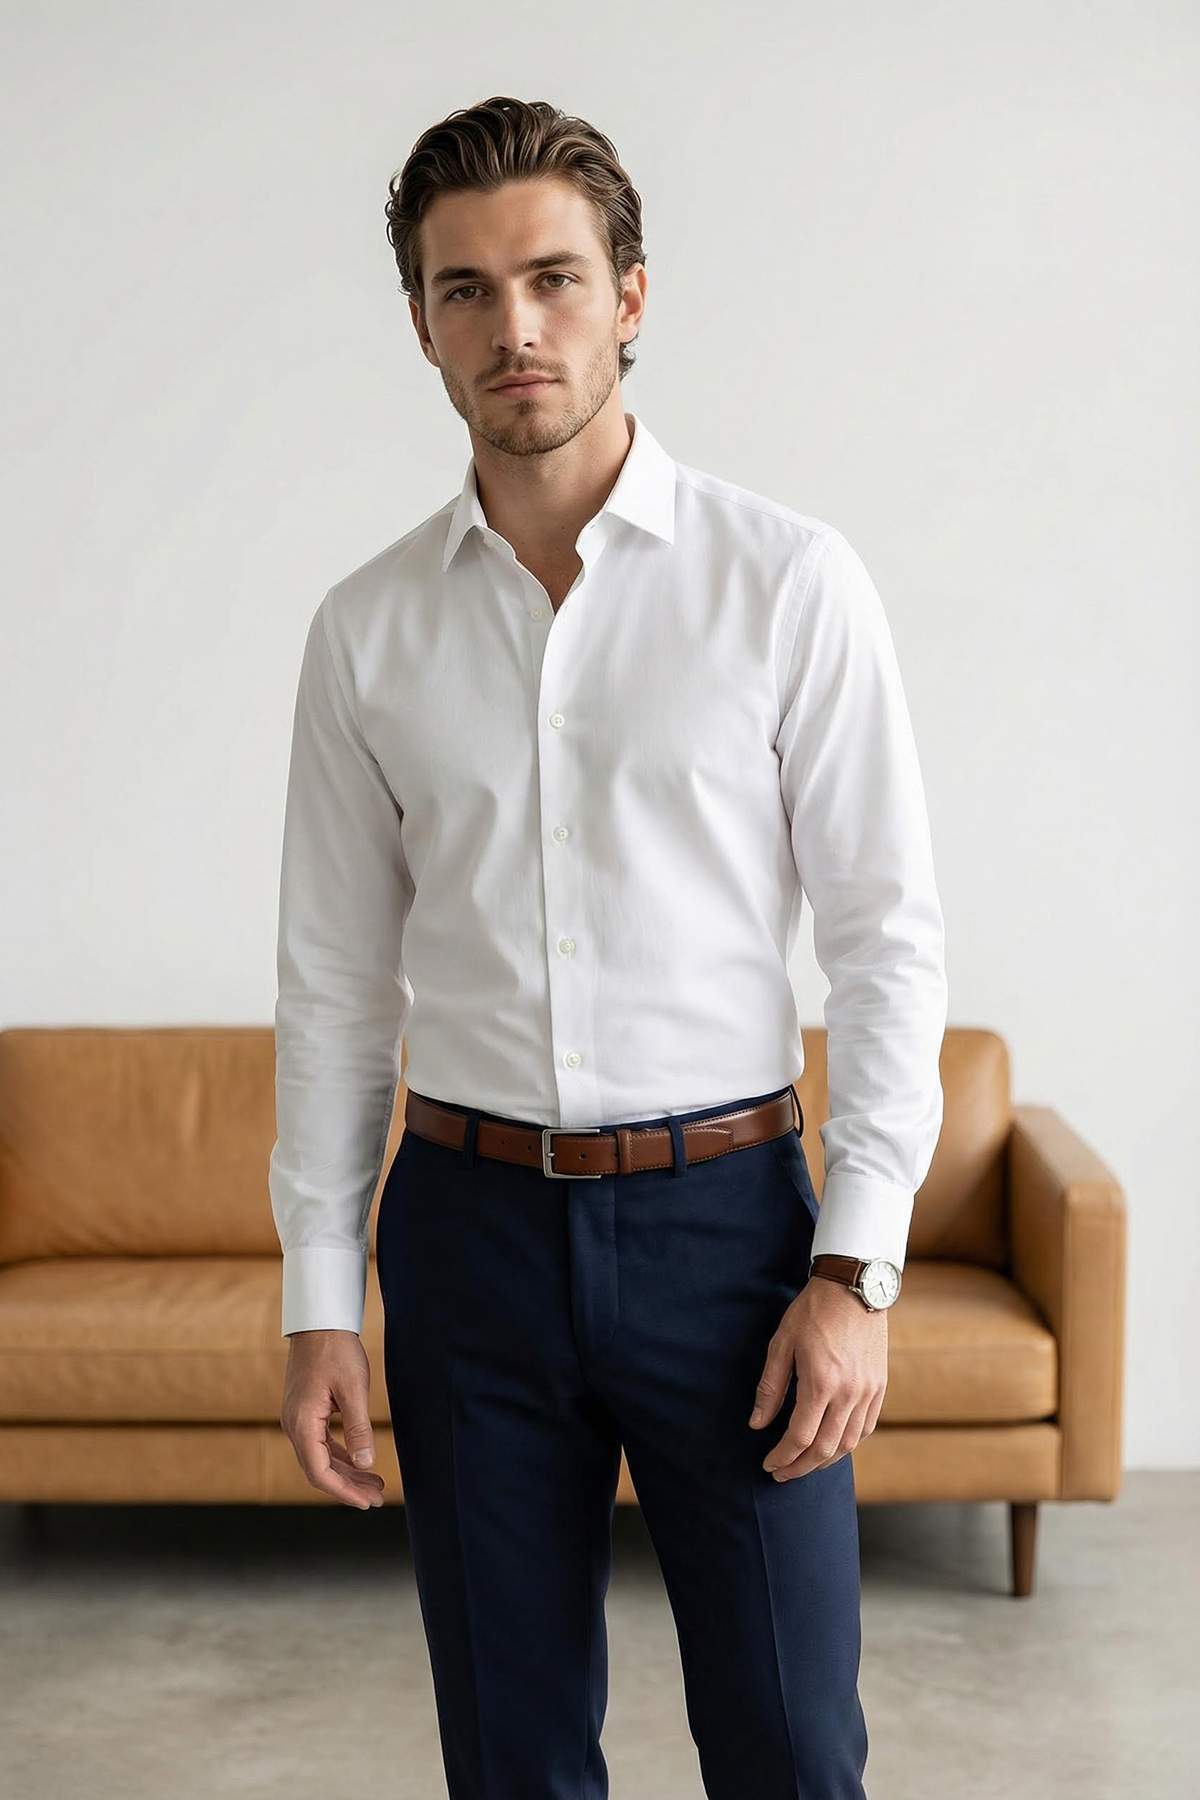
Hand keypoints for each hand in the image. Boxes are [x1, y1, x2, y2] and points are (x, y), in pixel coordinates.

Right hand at [280, 1329, 385, 1509]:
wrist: (319, 1322)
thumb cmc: (336, 1351)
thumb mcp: (353, 1390)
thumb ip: (359, 1429)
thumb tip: (366, 1465)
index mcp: (302, 1424)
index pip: (319, 1473)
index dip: (343, 1492)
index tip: (367, 1502)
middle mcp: (295, 1425)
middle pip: (319, 1469)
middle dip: (349, 1486)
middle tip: (377, 1498)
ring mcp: (298, 1418)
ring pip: (321, 1457)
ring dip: (347, 1472)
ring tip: (375, 1484)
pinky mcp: (306, 1411)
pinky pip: (322, 1442)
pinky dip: (341, 1455)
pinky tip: (360, 1462)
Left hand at [748, 1275, 886, 1480]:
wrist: (854, 1287)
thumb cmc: (813, 1311)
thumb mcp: (782, 1344)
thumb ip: (770, 1388)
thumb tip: (757, 1423)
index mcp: (821, 1383)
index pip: (800, 1437)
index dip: (782, 1456)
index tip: (768, 1464)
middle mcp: (849, 1393)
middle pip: (825, 1449)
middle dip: (800, 1467)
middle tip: (781, 1473)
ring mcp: (868, 1392)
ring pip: (848, 1444)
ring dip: (824, 1461)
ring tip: (803, 1464)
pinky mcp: (879, 1386)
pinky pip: (866, 1428)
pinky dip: (847, 1445)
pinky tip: (832, 1446)